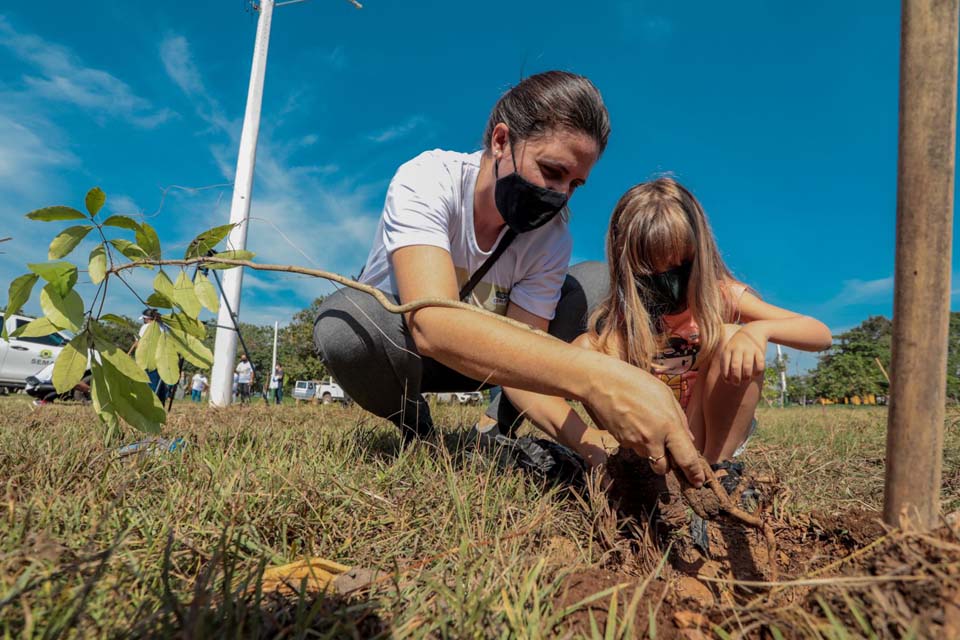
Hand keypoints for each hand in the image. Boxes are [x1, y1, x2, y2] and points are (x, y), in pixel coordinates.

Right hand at [584, 359, 703, 486]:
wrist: (603, 383)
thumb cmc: (637, 383)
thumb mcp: (666, 395)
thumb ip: (680, 419)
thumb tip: (689, 440)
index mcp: (669, 426)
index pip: (686, 459)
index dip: (694, 473)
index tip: (698, 482)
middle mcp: (652, 440)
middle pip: (664, 468)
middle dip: (668, 464)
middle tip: (668, 451)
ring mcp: (634, 443)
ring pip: (648, 457)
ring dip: (651, 449)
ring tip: (646, 425)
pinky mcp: (621, 443)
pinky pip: (635, 447)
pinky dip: (637, 440)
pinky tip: (634, 422)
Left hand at [720, 323, 767, 384]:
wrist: (754, 330)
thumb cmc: (738, 344)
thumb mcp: (729, 347)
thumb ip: (726, 360)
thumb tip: (727, 380)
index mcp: (728, 349)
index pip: (724, 364)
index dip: (725, 375)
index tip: (728, 381)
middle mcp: (738, 348)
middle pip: (735, 366)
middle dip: (735, 378)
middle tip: (737, 383)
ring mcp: (749, 349)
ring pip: (747, 366)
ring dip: (746, 376)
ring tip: (746, 379)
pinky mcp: (759, 350)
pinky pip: (759, 364)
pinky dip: (757, 372)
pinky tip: (755, 374)